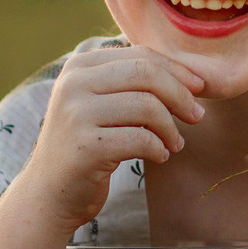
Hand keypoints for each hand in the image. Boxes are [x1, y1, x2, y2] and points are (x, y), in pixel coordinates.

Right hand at [23, 46, 206, 229]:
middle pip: (146, 74)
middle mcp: (73, 84)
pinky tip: (160, 156)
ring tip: (175, 144)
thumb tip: (191, 75)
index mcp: (79, 66)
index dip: (176, 70)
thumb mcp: (99, 103)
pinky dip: (160, 149)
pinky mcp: (86, 147)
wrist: (49, 193)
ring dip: (171, 128)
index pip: (140, 55)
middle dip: (180, 94)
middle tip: (196, 116)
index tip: (199, 89)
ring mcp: (76, 115)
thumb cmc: (86, 146)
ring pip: (147, 106)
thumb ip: (130, 82)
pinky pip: (142, 140)